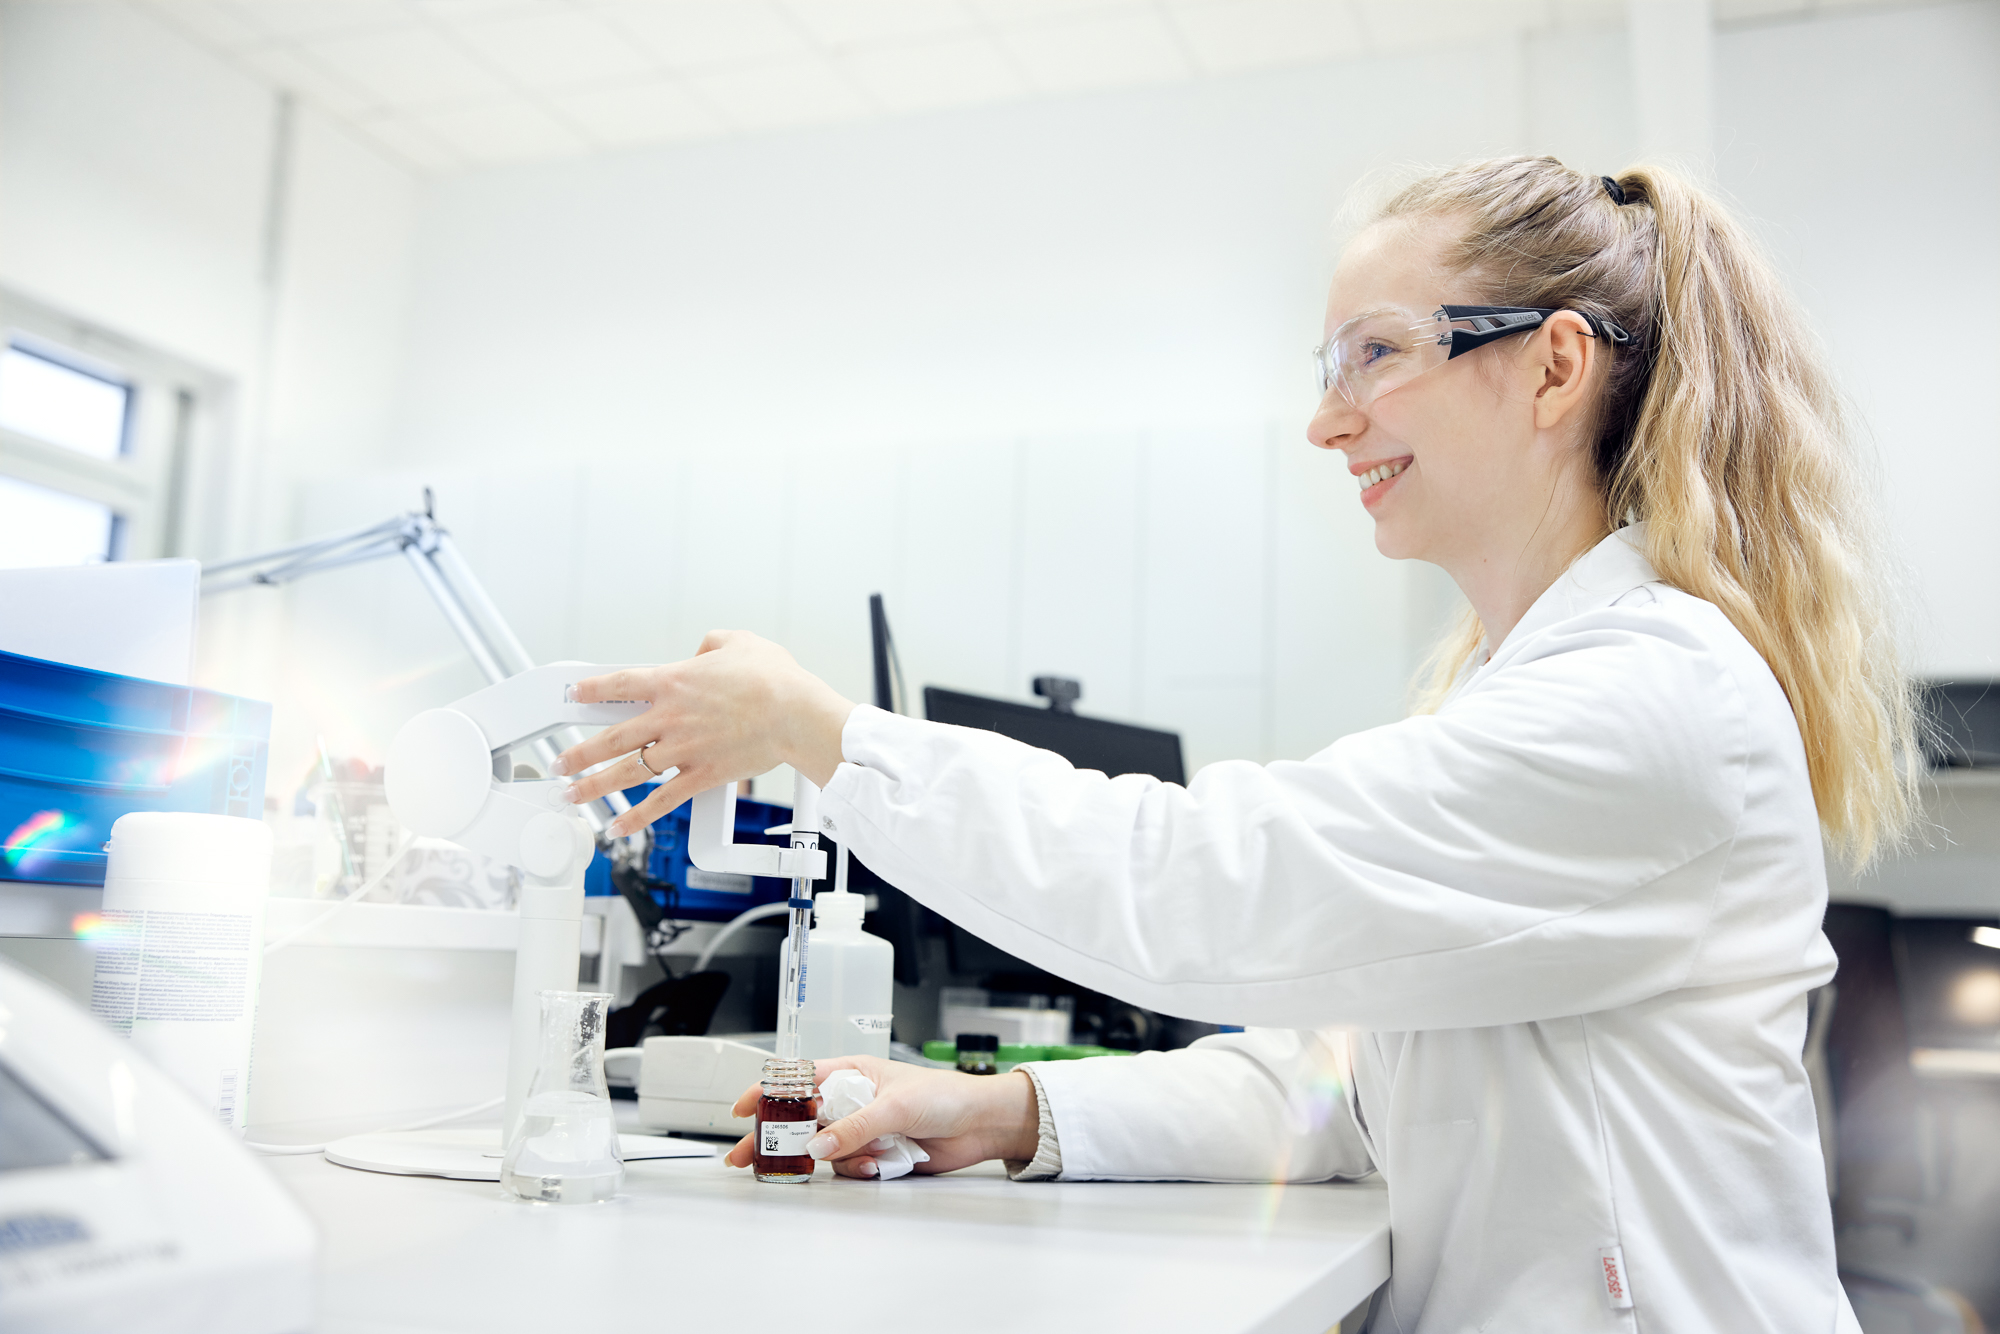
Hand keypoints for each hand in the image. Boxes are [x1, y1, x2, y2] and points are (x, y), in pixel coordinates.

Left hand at [550, 630, 855, 836]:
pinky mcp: (700, 775)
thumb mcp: (739, 642)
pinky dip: (637, 817)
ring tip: (573, 795)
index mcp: (673, 682)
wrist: (795, 714)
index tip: (574, 696)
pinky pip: (661, 800)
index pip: (619, 685)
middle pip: (611, 738)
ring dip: (594, 786)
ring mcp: (682, 750)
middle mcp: (669, 718)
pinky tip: (618, 826)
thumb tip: (702, 650)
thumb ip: (712, 643)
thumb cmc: (773, 678)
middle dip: (578, 753)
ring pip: (626, 772)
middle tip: (559, 762)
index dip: (591, 690)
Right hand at [722, 1057, 1040, 1178]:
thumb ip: (854, 1127)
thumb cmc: (946, 1095)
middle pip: (801, 1120)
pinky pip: (850, 1168)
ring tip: (871, 1157)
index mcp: (852, 1073)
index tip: (742, 1108)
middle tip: (746, 1157)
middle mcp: (853, 1100)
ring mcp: (863, 1129)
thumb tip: (818, 1146)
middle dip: (777, 1139)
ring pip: (826, 1150)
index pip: (799, 1079)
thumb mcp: (895, 1105)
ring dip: (842, 1159)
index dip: (767, 1092)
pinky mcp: (875, 1154)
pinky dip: (862, 1170)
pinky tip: (884, 1164)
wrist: (980, 1125)